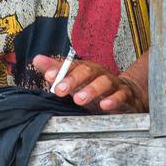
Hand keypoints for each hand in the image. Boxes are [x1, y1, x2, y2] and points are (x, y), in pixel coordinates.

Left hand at [32, 54, 146, 113]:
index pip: (72, 66)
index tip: (48, 76)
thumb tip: (36, 59)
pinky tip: (105, 105)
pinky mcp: (126, 95)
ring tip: (79, 99)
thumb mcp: (76, 80)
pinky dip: (113, 100)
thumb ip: (58, 71)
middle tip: (59, 90)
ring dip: (91, 90)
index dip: (60, 70)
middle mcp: (99, 73)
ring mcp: (113, 83)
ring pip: (104, 82)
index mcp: (86, 69)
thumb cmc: (96, 87)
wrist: (128, 94)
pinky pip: (121, 95)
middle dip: (72, 80)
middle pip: (87, 71)